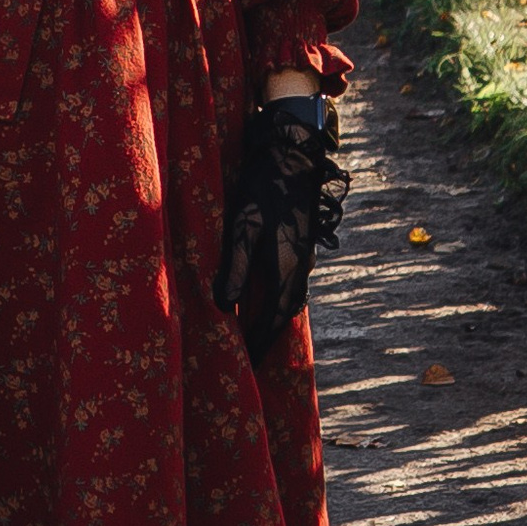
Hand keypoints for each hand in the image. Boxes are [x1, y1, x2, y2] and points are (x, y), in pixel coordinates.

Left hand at [219, 95, 348, 359]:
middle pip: (283, 316)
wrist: (292, 160)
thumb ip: (234, 268)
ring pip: (288, 300)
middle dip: (266, 338)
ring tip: (253, 335)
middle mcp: (300, 270)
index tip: (247, 365)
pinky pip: (289, 285)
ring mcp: (302, 259)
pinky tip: (261, 299)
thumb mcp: (243, 229)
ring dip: (272, 319)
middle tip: (250, 359)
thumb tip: (223, 307)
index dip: (258, 344)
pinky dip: (275, 301)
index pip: (272, 321)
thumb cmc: (263, 192)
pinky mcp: (299, 248)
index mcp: (287, 271)